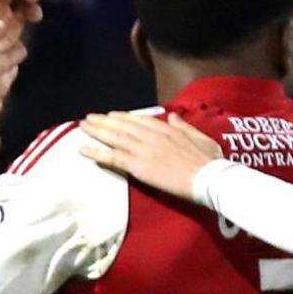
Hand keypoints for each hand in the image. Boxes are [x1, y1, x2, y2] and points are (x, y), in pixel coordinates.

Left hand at [79, 113, 222, 200]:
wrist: (208, 178)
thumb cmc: (209, 161)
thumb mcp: (201, 137)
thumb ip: (184, 126)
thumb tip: (173, 117)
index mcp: (167, 129)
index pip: (140, 120)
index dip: (124, 117)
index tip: (112, 115)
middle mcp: (152, 135)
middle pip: (122, 126)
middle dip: (104, 121)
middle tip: (89, 118)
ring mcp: (143, 150)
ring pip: (114, 137)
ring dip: (96, 131)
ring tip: (82, 127)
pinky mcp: (138, 166)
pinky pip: (112, 157)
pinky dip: (96, 152)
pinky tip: (83, 150)